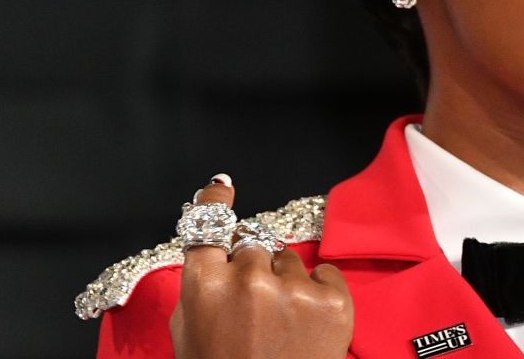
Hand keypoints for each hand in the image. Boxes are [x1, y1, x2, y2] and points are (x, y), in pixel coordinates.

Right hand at [170, 175, 352, 358]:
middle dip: (253, 268)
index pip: (207, 225)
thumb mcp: (190, 335)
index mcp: (206, 286)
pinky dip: (319, 291)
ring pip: (289, 259)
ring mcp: (294, 288)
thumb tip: (210, 252)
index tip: (221, 187)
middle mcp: (249, 279)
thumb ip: (198, 288)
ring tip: (282, 325)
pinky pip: (325, 272)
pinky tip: (307, 323)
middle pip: (252, 245)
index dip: (214, 203)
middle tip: (255, 309)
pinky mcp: (332, 300)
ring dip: (286, 282)